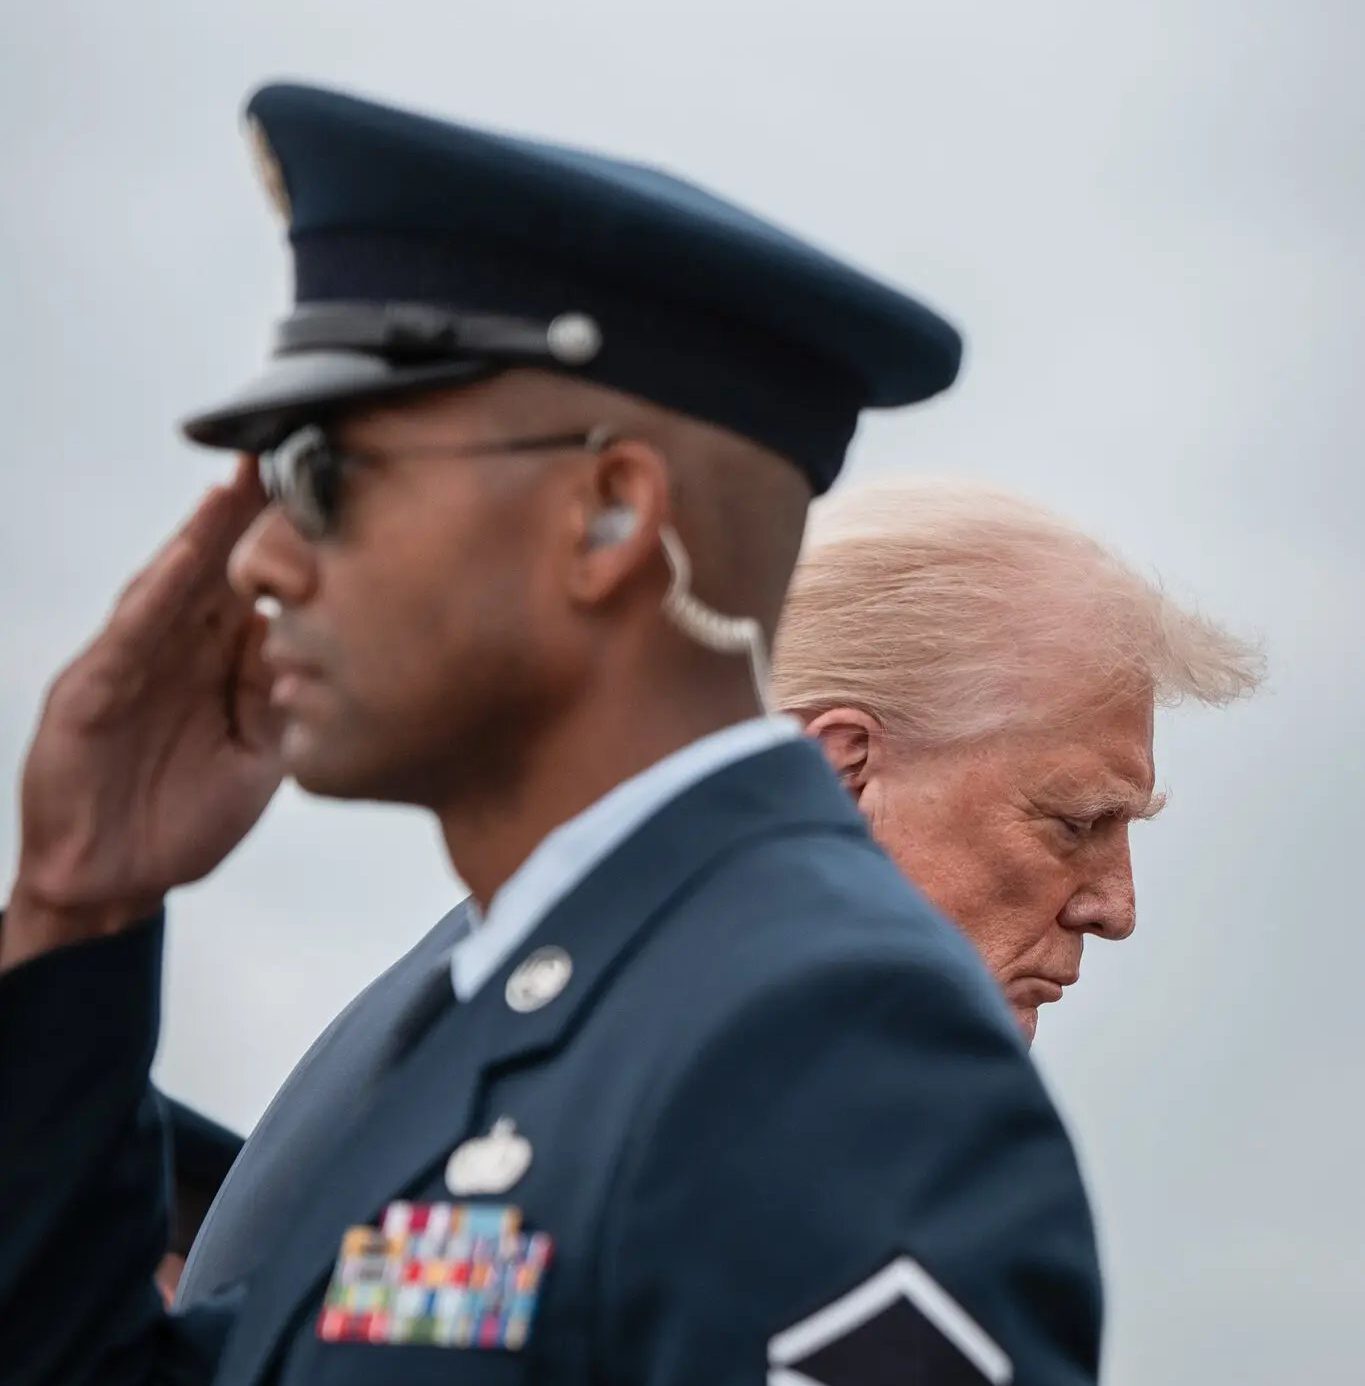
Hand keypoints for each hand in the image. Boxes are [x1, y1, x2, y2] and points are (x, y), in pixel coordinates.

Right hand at [4, 459, 283, 969]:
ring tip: (240, 482)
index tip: (332, 498)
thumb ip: (287, 704)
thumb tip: (336, 657)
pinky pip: (132, 633)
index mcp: (215, 667)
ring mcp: (130, 665)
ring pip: (174, 586)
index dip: (289, 546)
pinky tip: (190, 554)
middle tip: (290, 452)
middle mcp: (175, 653)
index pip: (258, 591)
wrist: (114, 880)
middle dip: (250, 514)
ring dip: (207, 533)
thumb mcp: (259, 758)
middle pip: (218, 570)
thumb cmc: (182, 820)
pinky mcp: (91, 692)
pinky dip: (160, 591)